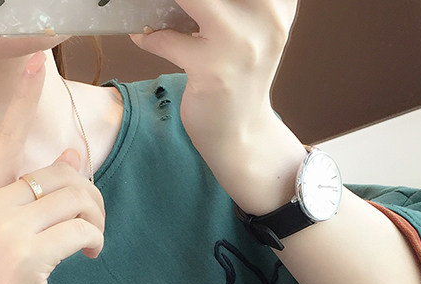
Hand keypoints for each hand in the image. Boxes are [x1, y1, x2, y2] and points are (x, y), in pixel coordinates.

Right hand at [0, 51, 105, 283]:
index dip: (23, 102)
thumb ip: (37, 195)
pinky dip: (94, 238)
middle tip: (94, 224)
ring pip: (76, 198)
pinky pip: (81, 228)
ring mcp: (5, 231)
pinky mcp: (28, 257)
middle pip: (62, 174)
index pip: (5, 141)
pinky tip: (90, 254)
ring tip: (92, 241)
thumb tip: (74, 154)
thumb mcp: (11, 236)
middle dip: (91, 196)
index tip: (37, 64)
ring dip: (96, 219)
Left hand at [130, 0, 306, 212]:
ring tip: (147, 4)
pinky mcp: (212, 69)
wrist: (241, 134)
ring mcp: (240, 43)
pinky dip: (149, 36)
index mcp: (278, 2)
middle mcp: (267, 16)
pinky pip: (167, 39)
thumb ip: (230, 3)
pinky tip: (142, 35)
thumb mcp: (249, 28)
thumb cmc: (238, 77)